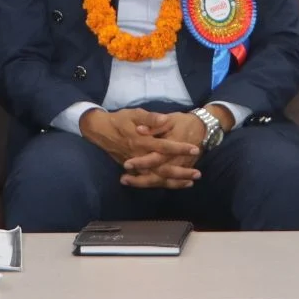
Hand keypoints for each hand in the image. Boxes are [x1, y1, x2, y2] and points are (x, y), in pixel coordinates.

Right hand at [82, 108, 201, 189]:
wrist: (101, 131)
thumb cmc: (120, 120)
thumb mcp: (135, 114)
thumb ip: (150, 118)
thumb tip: (164, 119)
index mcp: (142, 141)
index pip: (164, 147)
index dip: (180, 148)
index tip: (194, 149)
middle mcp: (140, 157)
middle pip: (163, 169)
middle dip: (181, 172)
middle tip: (198, 173)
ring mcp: (137, 166)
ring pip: (157, 178)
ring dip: (174, 181)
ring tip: (191, 182)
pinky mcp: (134, 170)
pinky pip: (150, 181)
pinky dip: (163, 184)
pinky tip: (175, 184)